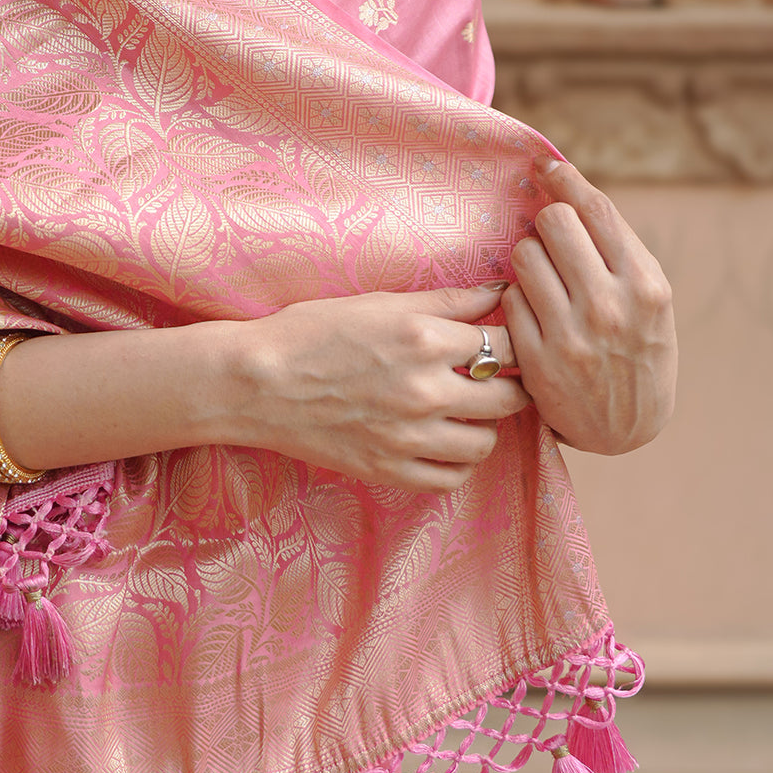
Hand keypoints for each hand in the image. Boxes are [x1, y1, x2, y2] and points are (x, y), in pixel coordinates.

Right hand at [234, 285, 529, 491]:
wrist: (256, 384)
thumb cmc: (310, 333)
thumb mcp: (380, 303)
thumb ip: (447, 300)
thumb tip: (499, 293)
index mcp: (426, 339)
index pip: (509, 344)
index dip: (516, 341)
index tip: (508, 343)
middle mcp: (425, 391)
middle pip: (508, 397)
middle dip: (512, 386)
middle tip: (497, 380)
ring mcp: (408, 437)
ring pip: (485, 442)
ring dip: (485, 427)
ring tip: (468, 413)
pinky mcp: (388, 470)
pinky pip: (451, 479)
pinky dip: (458, 464)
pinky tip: (446, 445)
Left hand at [504, 158, 676, 453]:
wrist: (628, 428)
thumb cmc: (637, 351)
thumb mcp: (649, 302)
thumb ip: (617, 253)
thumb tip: (567, 193)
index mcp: (645, 283)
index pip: (595, 209)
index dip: (564, 180)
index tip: (545, 170)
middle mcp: (610, 305)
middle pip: (553, 223)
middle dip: (546, 226)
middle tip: (550, 245)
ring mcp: (572, 335)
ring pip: (524, 258)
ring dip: (527, 261)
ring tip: (542, 282)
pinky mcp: (538, 361)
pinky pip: (509, 302)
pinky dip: (516, 300)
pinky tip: (531, 314)